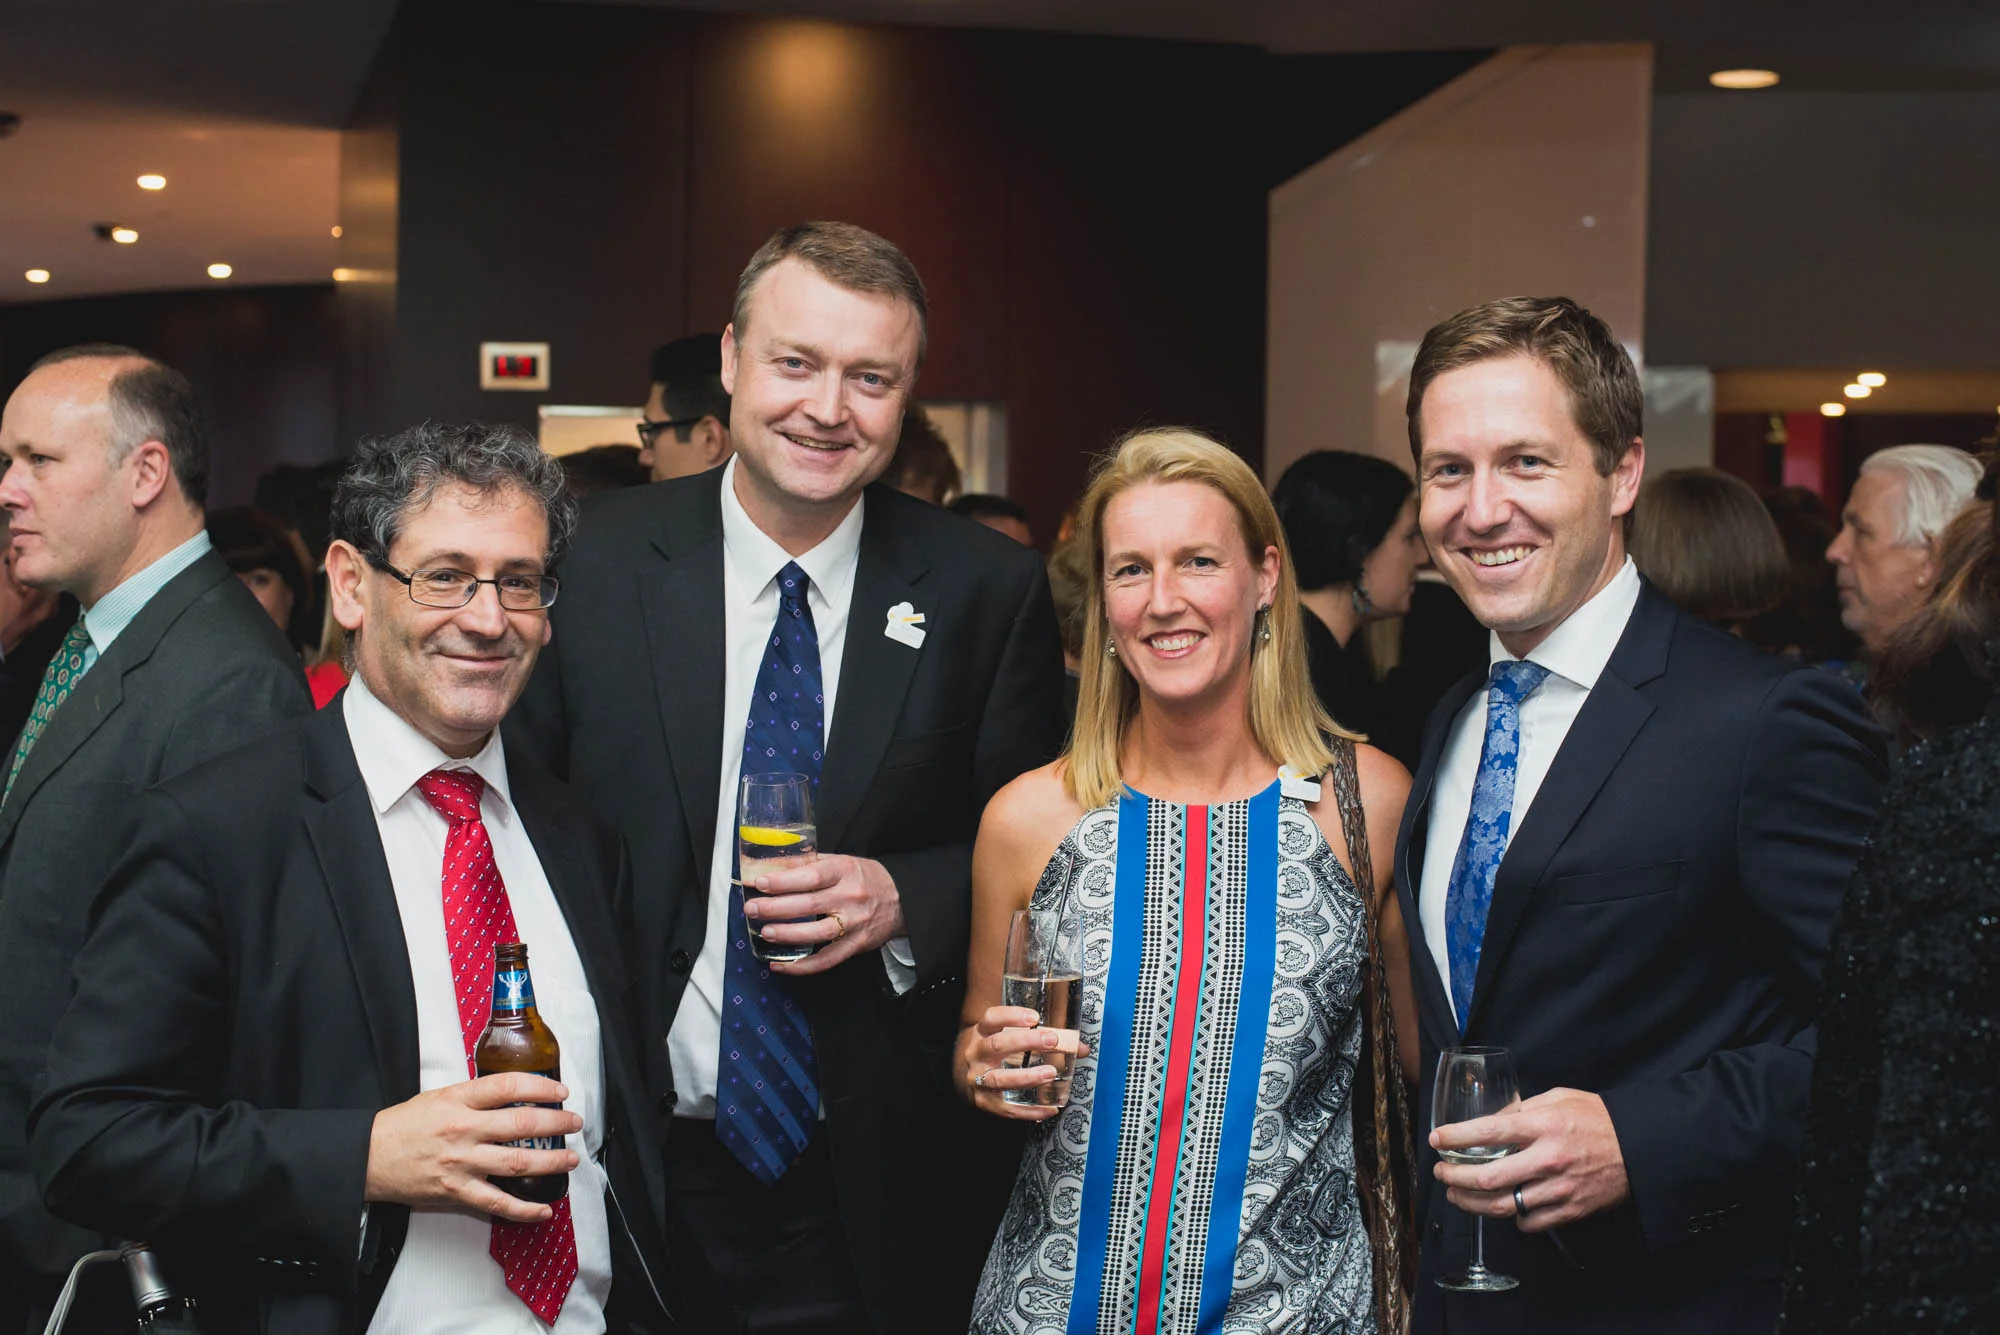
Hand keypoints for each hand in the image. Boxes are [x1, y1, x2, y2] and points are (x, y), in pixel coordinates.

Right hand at [364, 1073, 581, 1223]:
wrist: (366, 1157)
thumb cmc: (403, 1125)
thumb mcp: (438, 1096)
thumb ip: (474, 1096)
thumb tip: (513, 1094)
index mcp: (458, 1099)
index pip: (509, 1086)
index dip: (541, 1087)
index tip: (561, 1091)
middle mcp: (463, 1129)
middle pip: (521, 1123)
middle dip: (556, 1122)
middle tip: (574, 1123)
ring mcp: (461, 1162)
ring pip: (517, 1162)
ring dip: (551, 1161)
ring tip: (570, 1159)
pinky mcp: (455, 1191)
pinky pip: (497, 1202)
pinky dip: (524, 1209)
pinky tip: (543, 1209)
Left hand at [746, 853, 904, 974]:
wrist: (902, 900)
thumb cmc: (866, 878)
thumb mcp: (844, 862)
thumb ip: (813, 865)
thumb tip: (774, 868)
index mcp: (845, 871)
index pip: (811, 876)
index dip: (784, 881)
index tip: (760, 883)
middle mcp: (850, 897)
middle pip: (809, 905)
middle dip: (776, 908)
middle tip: (752, 909)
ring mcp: (855, 924)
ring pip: (817, 934)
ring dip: (787, 935)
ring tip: (765, 933)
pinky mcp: (856, 946)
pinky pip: (826, 960)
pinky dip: (802, 967)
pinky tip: (780, 965)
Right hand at [954, 1006, 1088, 1120]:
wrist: (959, 1077)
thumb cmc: (991, 1052)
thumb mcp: (1004, 1037)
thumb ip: (1039, 1038)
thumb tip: (1082, 1048)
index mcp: (981, 1033)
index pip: (991, 1019)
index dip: (1011, 1016)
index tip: (1035, 1018)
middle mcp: (976, 1054)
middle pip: (997, 1045)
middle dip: (1025, 1042)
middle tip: (1052, 1041)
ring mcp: (977, 1080)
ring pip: (1000, 1078)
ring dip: (1027, 1076)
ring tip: (1050, 1073)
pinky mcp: (983, 1102)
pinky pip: (1007, 1109)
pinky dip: (1029, 1111)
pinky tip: (1050, 1109)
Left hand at [1431, 1087, 1629, 1231]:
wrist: (1642, 1147)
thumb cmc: (1598, 1119)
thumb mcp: (1559, 1098)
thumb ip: (1523, 1109)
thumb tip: (1492, 1120)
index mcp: (1543, 1126)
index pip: (1488, 1132)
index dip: (1456, 1137)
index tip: (1437, 1139)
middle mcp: (1548, 1159)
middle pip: (1488, 1177)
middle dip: (1455, 1177)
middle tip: (1441, 1173)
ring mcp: (1559, 1189)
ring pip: (1502, 1206)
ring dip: (1471, 1203)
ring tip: (1456, 1195)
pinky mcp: (1570, 1210)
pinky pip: (1529, 1222)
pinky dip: (1510, 1217)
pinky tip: (1499, 1207)